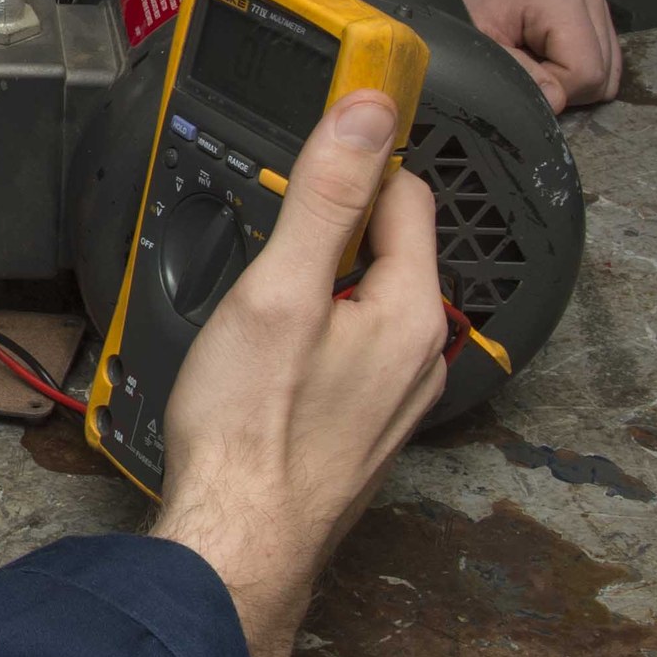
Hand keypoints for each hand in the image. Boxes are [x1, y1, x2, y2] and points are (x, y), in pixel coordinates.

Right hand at [148, 91, 448, 656]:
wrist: (238, 543)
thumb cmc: (250, 431)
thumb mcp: (279, 291)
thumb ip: (326, 197)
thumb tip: (369, 113)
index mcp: (410, 312)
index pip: (404, 195)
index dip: (354, 161)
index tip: (313, 142)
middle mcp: (419, 355)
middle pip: (386, 249)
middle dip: (330, 228)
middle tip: (264, 237)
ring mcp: (395, 398)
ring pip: (364, 303)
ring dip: (320, 284)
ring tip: (258, 301)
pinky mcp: (364, 428)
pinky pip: (350, 352)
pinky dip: (314, 334)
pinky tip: (266, 357)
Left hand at [448, 0, 620, 111]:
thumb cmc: (465, 16)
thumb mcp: (480, 48)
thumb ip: (520, 75)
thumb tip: (557, 101)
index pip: (585, 72)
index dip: (554, 88)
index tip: (520, 74)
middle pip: (601, 76)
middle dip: (564, 87)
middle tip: (526, 68)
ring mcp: (596, 9)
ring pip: (607, 77)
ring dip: (571, 83)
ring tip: (534, 62)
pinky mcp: (598, 21)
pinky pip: (606, 69)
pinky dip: (578, 76)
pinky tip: (549, 61)